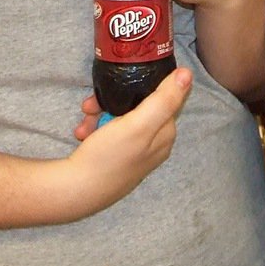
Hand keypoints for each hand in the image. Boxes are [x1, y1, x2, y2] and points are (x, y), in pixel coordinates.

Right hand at [65, 67, 192, 215]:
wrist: (77, 192)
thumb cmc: (109, 156)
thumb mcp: (139, 124)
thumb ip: (165, 99)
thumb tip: (187, 73)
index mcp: (165, 134)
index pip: (160, 98)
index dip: (138, 87)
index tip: (116, 86)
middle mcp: (154, 144)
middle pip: (136, 107)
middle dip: (111, 103)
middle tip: (91, 106)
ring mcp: (135, 153)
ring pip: (119, 119)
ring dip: (99, 116)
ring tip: (84, 124)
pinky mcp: (117, 160)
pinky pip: (108, 134)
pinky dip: (95, 130)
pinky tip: (82, 135)